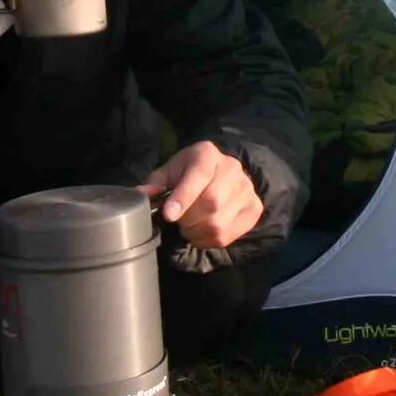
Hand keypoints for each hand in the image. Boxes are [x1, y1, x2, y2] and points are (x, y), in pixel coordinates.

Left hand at [141, 140, 262, 249]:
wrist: (222, 172)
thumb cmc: (190, 172)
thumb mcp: (170, 170)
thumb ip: (155, 183)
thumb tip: (142, 196)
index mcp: (208, 155)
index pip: (199, 177)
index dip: (183, 198)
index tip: (168, 215)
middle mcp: (233, 169)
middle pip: (212, 203)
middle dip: (188, 218)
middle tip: (178, 220)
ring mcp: (247, 190)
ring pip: (218, 224)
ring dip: (196, 232)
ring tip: (189, 226)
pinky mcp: (254, 210)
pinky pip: (226, 236)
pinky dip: (207, 240)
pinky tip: (201, 232)